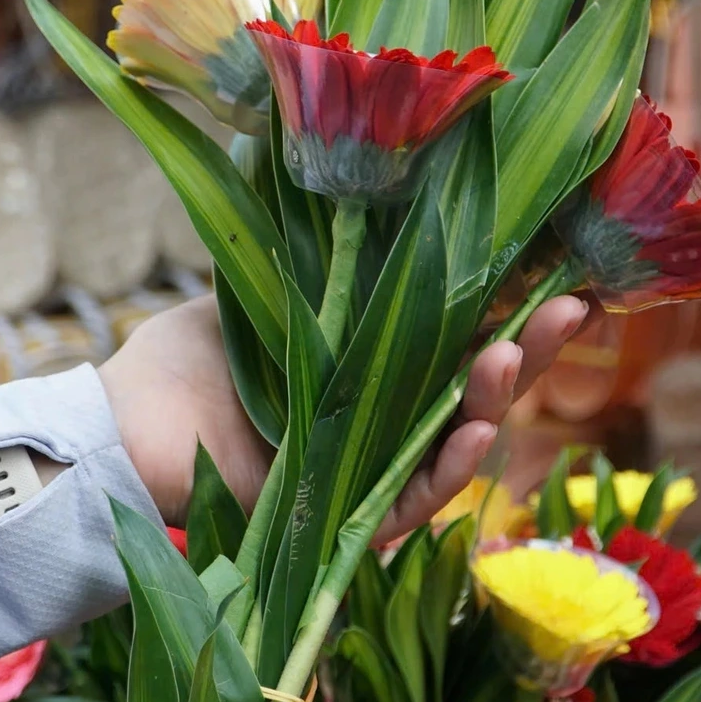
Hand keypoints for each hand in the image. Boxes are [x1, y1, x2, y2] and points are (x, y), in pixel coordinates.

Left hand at [97, 291, 588, 541]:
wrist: (121, 433)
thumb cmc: (179, 362)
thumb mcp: (256, 293)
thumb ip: (315, 260)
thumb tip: (365, 188)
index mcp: (367, 359)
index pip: (457, 332)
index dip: (510, 303)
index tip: (560, 265)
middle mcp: (381, 415)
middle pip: (476, 384)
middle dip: (533, 347)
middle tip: (579, 304)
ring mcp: (369, 465)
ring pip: (458, 440)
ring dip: (497, 400)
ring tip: (514, 355)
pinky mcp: (349, 513)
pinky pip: (415, 495)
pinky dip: (450, 464)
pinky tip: (478, 429)